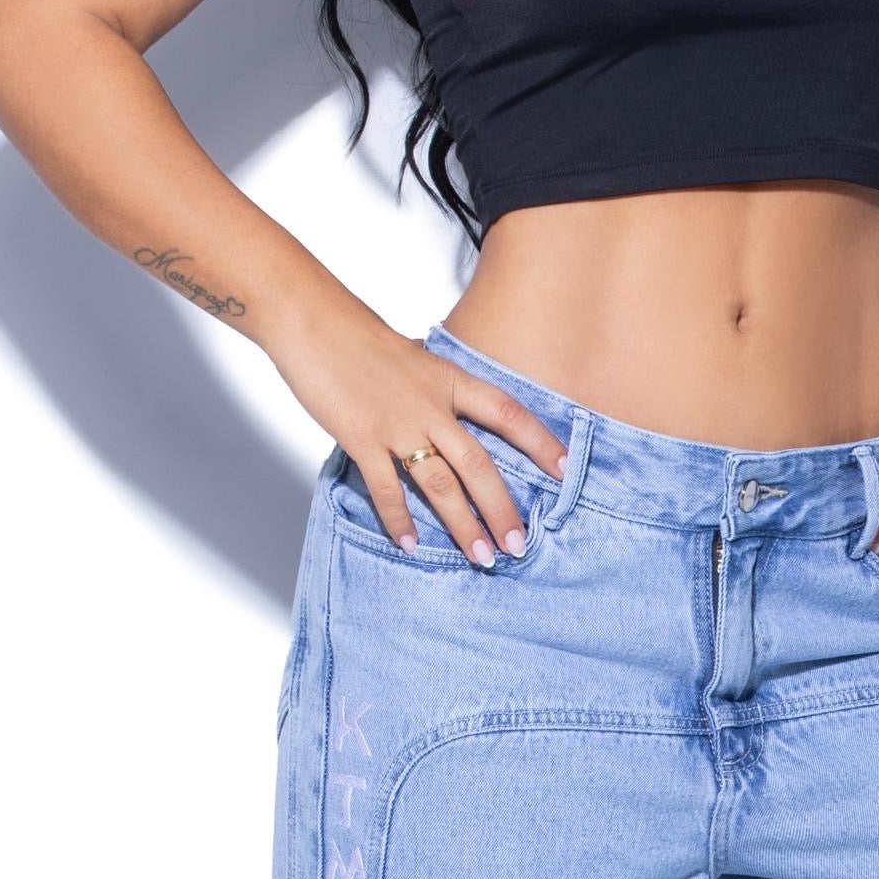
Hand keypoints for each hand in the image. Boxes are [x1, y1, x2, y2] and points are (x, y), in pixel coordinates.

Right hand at [280, 305, 567, 567]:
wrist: (312, 321)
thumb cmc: (357, 336)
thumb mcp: (413, 356)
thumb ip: (435, 385)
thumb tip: (447, 403)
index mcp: (449, 380)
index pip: (508, 413)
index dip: (540, 442)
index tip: (566, 470)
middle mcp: (431, 405)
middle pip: (479, 464)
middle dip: (502, 509)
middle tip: (518, 544)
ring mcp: (396, 425)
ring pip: (441, 484)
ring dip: (463, 525)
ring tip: (481, 556)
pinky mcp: (361, 439)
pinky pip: (387, 489)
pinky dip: (399, 520)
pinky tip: (411, 544)